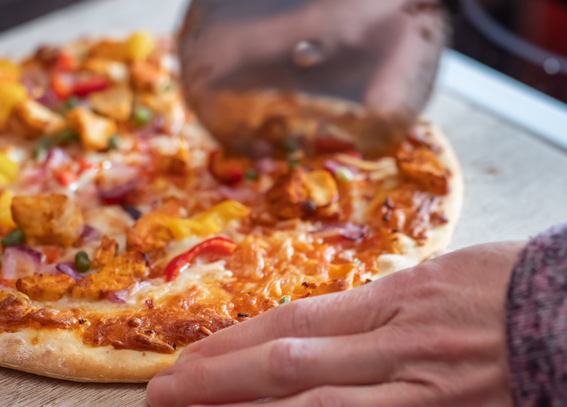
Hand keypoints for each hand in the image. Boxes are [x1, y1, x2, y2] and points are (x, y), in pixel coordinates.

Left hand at [146, 241, 524, 406]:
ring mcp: (419, 388)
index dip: (232, 340)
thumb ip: (375, 306)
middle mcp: (395, 343)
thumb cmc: (509, 287)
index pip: (290, 320)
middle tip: (164, 392)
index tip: (187, 356)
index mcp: (390, 299)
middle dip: (220, 379)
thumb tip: (319, 323)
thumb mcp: (434, 280)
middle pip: (289, 362)